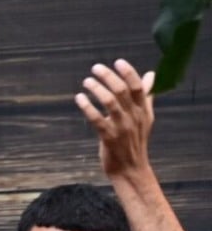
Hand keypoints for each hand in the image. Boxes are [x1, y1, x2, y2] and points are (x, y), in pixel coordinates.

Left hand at [76, 59, 154, 177]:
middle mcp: (134, 116)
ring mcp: (121, 127)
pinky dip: (87, 107)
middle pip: (122, 91)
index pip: (138, 86)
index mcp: (143, 110)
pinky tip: (79, 98)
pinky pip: (96, 119)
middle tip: (96, 68)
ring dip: (96, 89)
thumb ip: (146, 95)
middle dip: (108, 77)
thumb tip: (151, 75)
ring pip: (109, 102)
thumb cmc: (135, 141)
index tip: (117, 62)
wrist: (131, 169)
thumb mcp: (145, 117)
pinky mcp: (108, 137)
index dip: (128, 72)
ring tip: (86, 81)